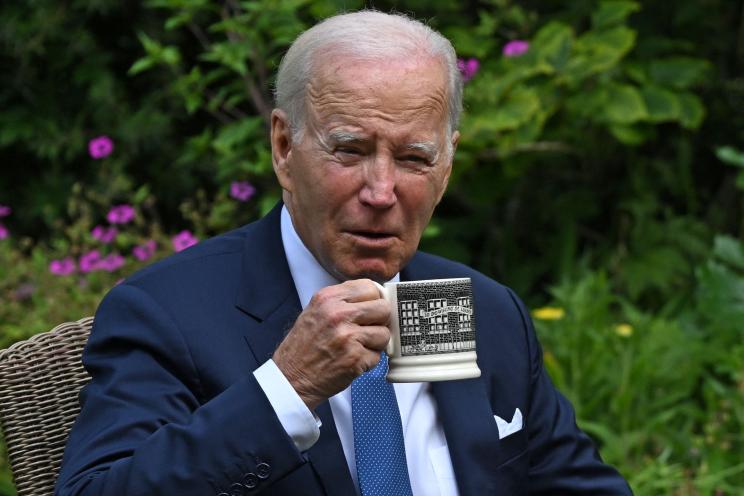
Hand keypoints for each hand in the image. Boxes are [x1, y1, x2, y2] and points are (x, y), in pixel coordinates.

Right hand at [272, 279, 390, 409]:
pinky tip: (353, 361)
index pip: (369, 287)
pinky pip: (378, 356)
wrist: (291, 377)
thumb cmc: (303, 346)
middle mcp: (338, 314)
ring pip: (384, 333)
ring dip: (375, 343)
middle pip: (383, 308)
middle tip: (367, 329)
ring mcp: (348, 337)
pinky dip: (369, 361)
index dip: (374, 299)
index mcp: (328, 298)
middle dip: (379, 320)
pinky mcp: (355, 359)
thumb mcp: (316, 311)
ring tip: (358, 347)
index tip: (371, 309)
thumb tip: (375, 296)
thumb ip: (343, 301)